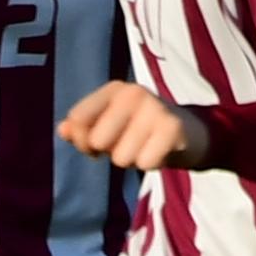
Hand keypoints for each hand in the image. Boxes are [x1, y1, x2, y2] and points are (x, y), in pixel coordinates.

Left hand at [60, 82, 215, 176]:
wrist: (191, 134)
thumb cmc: (141, 132)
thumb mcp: (108, 129)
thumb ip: (81, 130)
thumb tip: (63, 130)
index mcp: (113, 89)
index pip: (78, 120)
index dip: (84, 142)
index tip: (101, 144)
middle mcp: (132, 92)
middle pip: (98, 142)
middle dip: (112, 152)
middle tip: (132, 143)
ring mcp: (154, 107)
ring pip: (121, 157)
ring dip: (134, 160)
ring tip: (148, 146)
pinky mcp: (172, 127)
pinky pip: (145, 163)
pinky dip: (152, 165)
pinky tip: (162, 152)